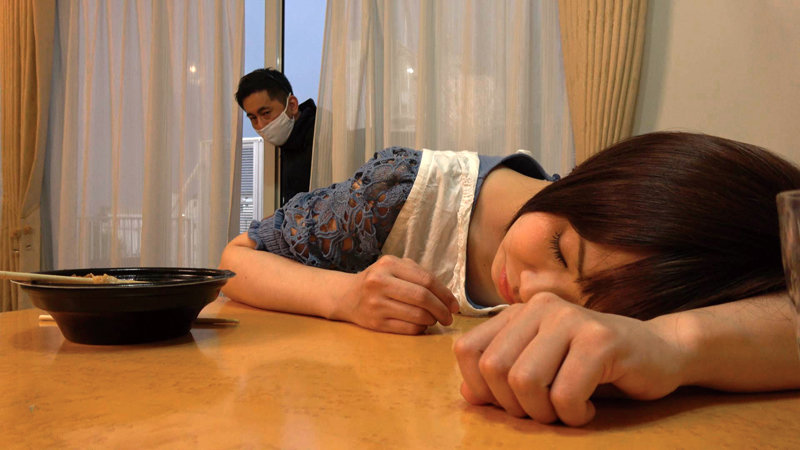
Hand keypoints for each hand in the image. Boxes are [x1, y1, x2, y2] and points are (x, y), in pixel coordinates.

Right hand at [334, 255, 459, 334]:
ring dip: (432, 320)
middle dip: (442, 309)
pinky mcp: (375, 323)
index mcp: (389, 265)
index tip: (455, 305)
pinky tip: (421, 324)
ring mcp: (376, 304)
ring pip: (417, 316)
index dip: (445, 294)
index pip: (426, 280)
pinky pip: (408, 328)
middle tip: (449, 317)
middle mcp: (380, 282)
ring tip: (434, 319)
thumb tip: (448, 297)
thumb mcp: (394, 267)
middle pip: (423, 298)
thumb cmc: (379, 280)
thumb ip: (418, 274)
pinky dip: (420, 328)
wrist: (347, 296)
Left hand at [453, 292, 685, 425]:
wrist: (659, 352)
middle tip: (544, 411)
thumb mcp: (541, 367)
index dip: (479, 388)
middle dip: (514, 405)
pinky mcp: (600, 340)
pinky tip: (588, 409)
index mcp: (518, 312)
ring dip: (544, 413)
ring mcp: (571, 319)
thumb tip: (467, 395)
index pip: (467, 350)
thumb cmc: (592, 366)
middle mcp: (540, 307)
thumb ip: (503, 376)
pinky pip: (565, 394)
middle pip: (493, 368)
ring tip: (565, 410)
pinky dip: (573, 415)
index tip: (509, 403)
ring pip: (524, 381)